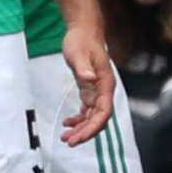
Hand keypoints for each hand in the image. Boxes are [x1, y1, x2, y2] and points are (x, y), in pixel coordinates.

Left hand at [59, 30, 115, 145]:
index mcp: (105, 84)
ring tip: (66, 136)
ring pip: (93, 117)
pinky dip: (79, 119)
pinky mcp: (89, 89)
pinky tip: (68, 122)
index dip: (92, 127)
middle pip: (99, 119)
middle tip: (69, 141)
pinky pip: (87, 110)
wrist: (83, 31)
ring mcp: (97, 91)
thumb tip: (89, 79)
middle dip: (85, 132)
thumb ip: (84, 68)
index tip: (79, 136)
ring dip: (81, 128)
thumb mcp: (79, 54)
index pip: (103, 113)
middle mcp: (103, 90)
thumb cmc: (82, 41)